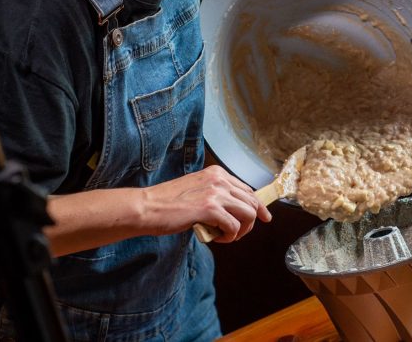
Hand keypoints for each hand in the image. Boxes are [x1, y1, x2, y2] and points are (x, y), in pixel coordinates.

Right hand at [143, 165, 270, 241]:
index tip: (264, 217)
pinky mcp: (210, 209)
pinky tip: (218, 238)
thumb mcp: (196, 191)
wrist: (147, 208)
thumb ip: (215, 196)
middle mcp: (219, 180)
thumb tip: (233, 210)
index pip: (247, 190)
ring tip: (226, 236)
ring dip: (241, 230)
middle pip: (251, 203)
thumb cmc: (167, 203)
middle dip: (249, 222)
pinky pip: (233, 226)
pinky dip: (229, 236)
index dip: (258, 206)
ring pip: (248, 214)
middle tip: (236, 234)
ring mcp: (215, 193)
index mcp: (216, 174)